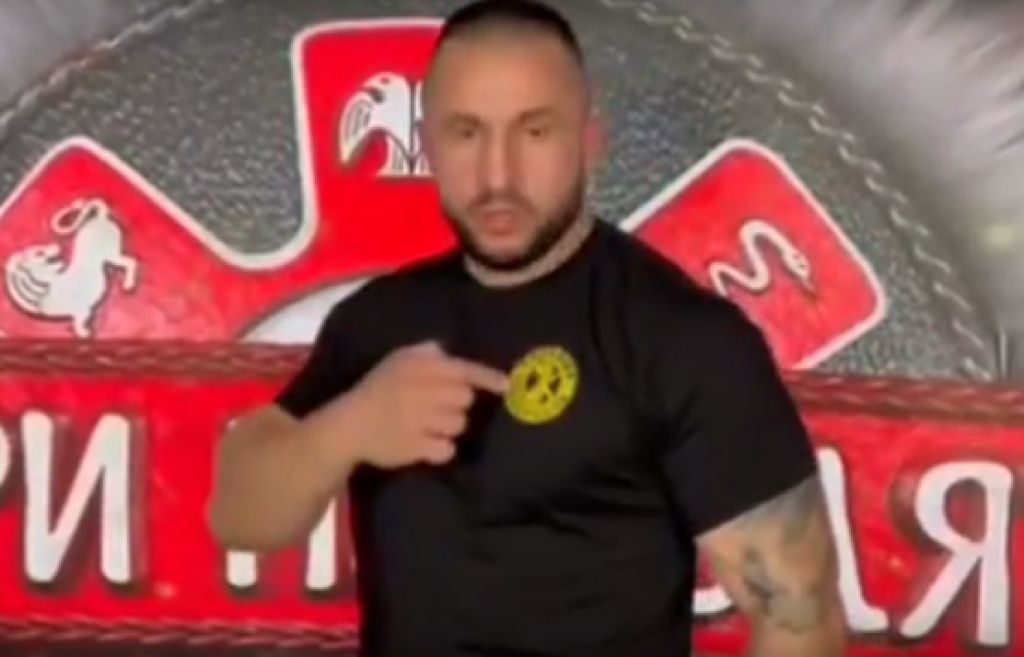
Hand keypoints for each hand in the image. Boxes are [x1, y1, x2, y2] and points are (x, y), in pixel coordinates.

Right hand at [341, 340, 508, 467]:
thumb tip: (451, 354)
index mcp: (416, 366)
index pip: (461, 369)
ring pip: (459, 424)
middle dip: (457, 403)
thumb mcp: (397, 360)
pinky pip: (447, 449)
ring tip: (428, 425)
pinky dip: (441, 448)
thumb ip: (426, 353)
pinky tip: (425, 443)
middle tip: (438, 406)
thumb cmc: (378, 390)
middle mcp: (418, 390)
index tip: (507, 386)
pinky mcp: (414, 447)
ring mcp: (416, 420)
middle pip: (465, 398)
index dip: (488, 377)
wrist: (348, 425)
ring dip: (449, 427)